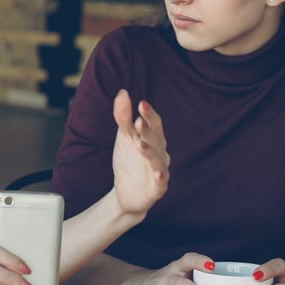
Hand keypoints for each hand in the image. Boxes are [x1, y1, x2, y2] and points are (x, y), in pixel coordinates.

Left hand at [111, 90, 168, 216]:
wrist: (125, 191)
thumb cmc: (129, 160)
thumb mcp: (124, 137)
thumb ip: (124, 117)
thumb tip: (122, 92)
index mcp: (153, 138)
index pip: (154, 124)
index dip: (149, 114)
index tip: (141, 104)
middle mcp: (160, 153)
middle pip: (157, 140)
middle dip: (148, 131)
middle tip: (138, 122)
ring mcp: (160, 171)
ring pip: (158, 160)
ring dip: (150, 152)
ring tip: (139, 144)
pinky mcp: (157, 189)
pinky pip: (161, 183)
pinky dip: (161, 178)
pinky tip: (158, 174)